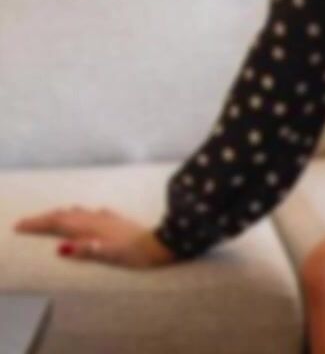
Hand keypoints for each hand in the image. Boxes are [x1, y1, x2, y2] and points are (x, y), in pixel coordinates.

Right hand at [14, 206, 175, 268]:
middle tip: (27, 222)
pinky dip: (84, 214)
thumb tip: (61, 248)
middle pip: (65, 215)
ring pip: (79, 212)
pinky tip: (92, 213)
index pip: (58, 223)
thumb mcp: (110, 254)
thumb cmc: (136, 253)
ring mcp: (108, 218)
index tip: (19, 225)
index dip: (38, 224)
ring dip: (62, 214)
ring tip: (52, 217)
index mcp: (91, 227)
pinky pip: (95, 214)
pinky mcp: (119, 221)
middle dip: (45, 218)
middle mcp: (97, 219)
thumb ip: (87, 250)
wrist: (163, 242)